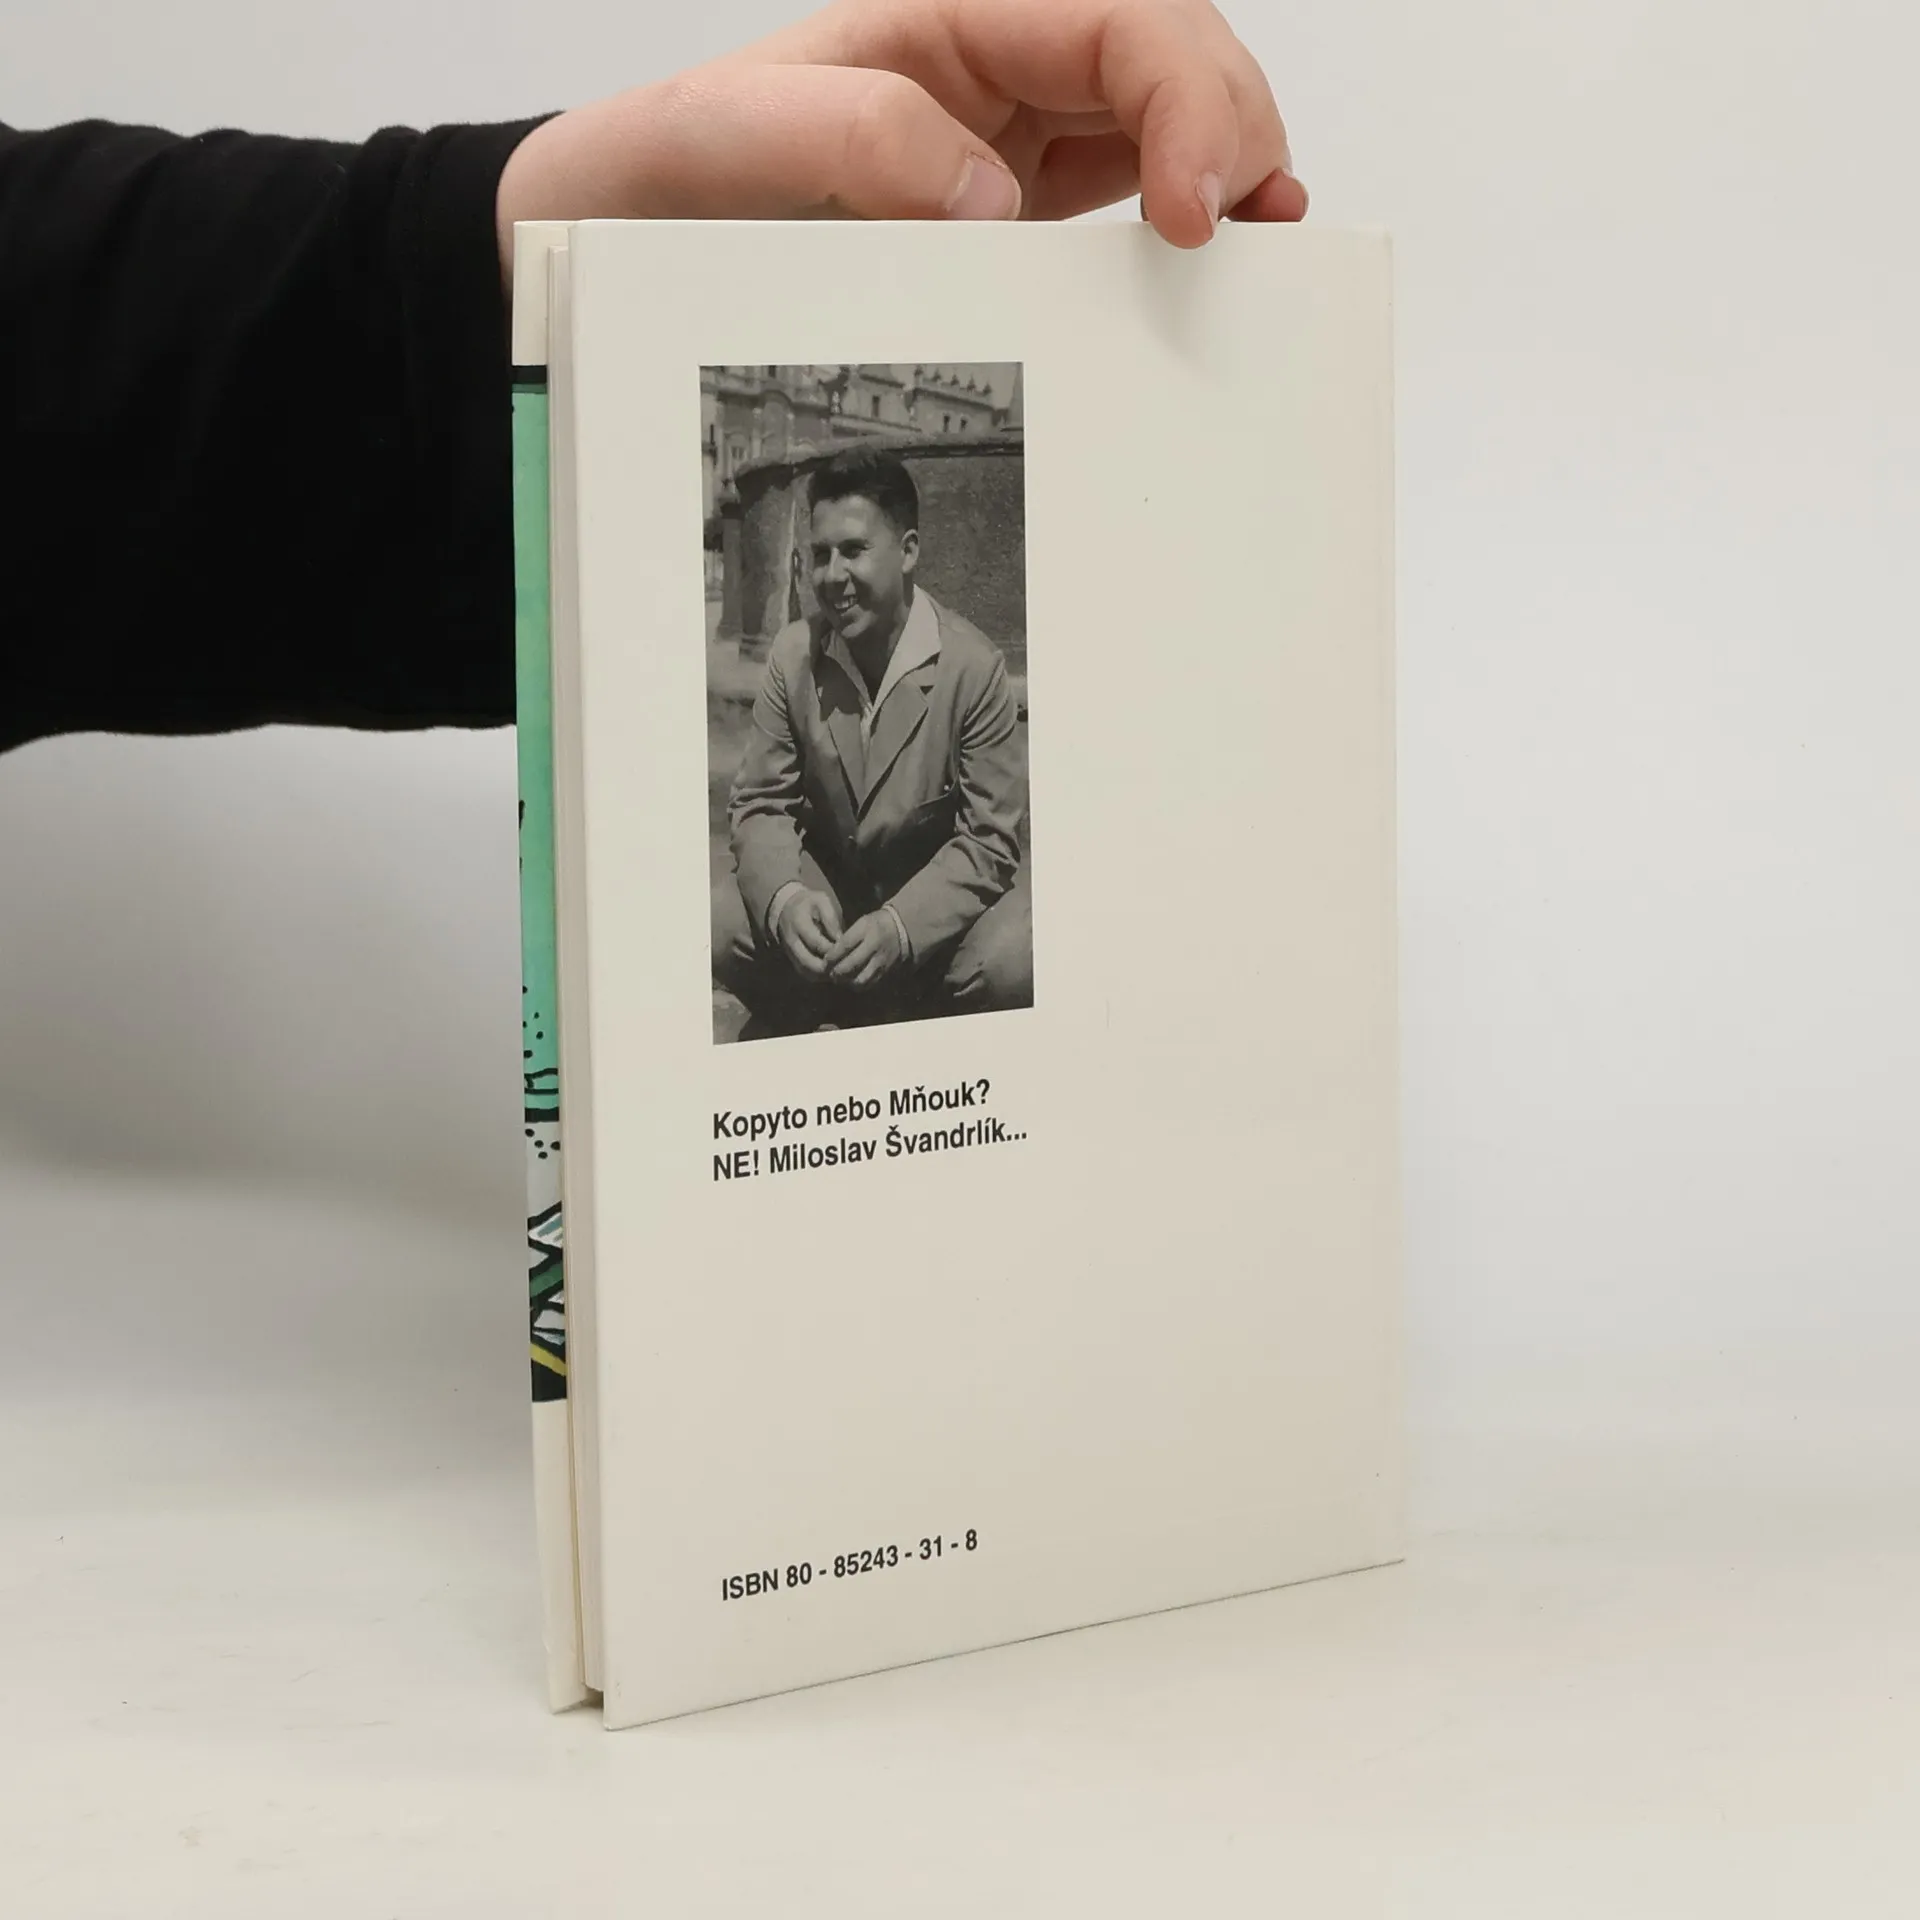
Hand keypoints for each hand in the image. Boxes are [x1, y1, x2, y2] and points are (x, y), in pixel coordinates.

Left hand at [496, 0, 1302, 272]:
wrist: (617, 235)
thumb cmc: (666, 174)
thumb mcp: (731, 138)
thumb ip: (857, 139)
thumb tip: (989, 198)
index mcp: (952, 21)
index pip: (1119, 19)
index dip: (1186, 98)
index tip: (1192, 207)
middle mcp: (1000, 68)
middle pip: (1172, 60)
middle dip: (1230, 130)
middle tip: (1235, 232)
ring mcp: (1019, 138)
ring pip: (1172, 121)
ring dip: (1231, 173)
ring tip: (1261, 245)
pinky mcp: (1019, 211)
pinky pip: (1132, 194)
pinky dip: (1188, 221)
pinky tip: (1212, 257)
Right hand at [774, 888, 844, 979]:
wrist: (788, 908)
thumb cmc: (810, 904)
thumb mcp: (822, 901)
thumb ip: (831, 918)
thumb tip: (840, 939)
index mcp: (798, 922)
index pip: (816, 942)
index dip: (833, 950)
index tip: (848, 951)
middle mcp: (790, 940)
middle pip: (808, 962)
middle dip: (829, 967)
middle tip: (845, 966)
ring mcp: (789, 952)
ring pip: (806, 971)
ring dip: (824, 975)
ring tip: (841, 971)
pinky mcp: (792, 960)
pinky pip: (805, 974)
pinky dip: (819, 976)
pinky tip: (833, 972)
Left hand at [826, 910, 907, 991]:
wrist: (900, 930)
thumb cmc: (874, 925)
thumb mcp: (861, 923)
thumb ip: (846, 938)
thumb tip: (829, 956)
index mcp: (866, 930)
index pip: (845, 945)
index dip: (832, 956)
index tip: (825, 961)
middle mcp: (874, 946)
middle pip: (851, 964)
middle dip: (836, 971)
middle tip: (829, 972)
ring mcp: (881, 961)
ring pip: (860, 978)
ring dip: (847, 981)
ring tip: (840, 979)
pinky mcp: (885, 972)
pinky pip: (869, 984)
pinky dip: (858, 985)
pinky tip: (852, 981)